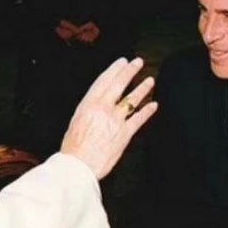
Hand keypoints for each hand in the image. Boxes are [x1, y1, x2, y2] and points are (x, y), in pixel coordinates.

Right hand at [60, 57, 157, 178]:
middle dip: (130, 71)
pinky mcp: (124, 134)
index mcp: (88, 104)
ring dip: (142, 88)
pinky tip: (153, 105)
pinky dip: (147, 111)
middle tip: (137, 62)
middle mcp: (103, 109)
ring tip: (149, 80)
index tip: (122, 61)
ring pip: (131, 99)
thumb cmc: (73, 147)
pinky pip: (138, 119)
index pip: (104, 81)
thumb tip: (96, 104)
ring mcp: (115, 121)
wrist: (78, 166)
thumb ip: (88, 110)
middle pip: (119, 85)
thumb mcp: (75, 121)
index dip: (114, 69)